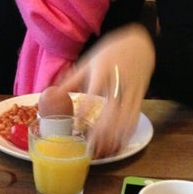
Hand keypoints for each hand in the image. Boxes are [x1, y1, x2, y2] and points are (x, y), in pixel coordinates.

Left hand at [56, 24, 154, 157]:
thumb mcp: (89, 62)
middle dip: (102, 131)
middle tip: (90, 146)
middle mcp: (119, 82)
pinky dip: (127, 132)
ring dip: (115, 135)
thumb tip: (51, 92)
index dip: (85, 111)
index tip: (77, 125)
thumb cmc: (110, 53)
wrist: (140, 44)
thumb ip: (71, 79)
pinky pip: (135, 117)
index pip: (93, 93)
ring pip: (125, 117)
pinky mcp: (140, 97)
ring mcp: (132, 90)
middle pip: (112, 110)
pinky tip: (119, 143)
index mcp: (103, 71)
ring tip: (102, 149)